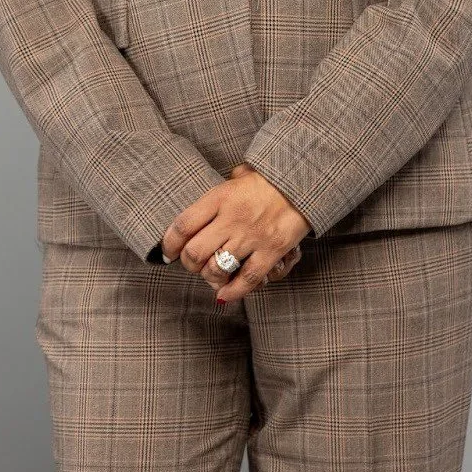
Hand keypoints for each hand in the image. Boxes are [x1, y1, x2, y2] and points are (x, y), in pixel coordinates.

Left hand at [161, 162, 311, 303]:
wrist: (303, 182)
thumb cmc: (268, 180)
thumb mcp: (239, 177)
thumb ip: (220, 191)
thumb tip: (206, 206)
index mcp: (220, 197)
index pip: (183, 225)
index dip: (169, 244)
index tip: (168, 252)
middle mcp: (232, 218)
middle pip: (195, 252)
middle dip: (189, 264)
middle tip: (193, 263)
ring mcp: (252, 236)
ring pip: (216, 269)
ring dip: (210, 278)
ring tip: (213, 275)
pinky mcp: (271, 251)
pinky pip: (246, 280)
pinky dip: (233, 292)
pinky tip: (226, 294)